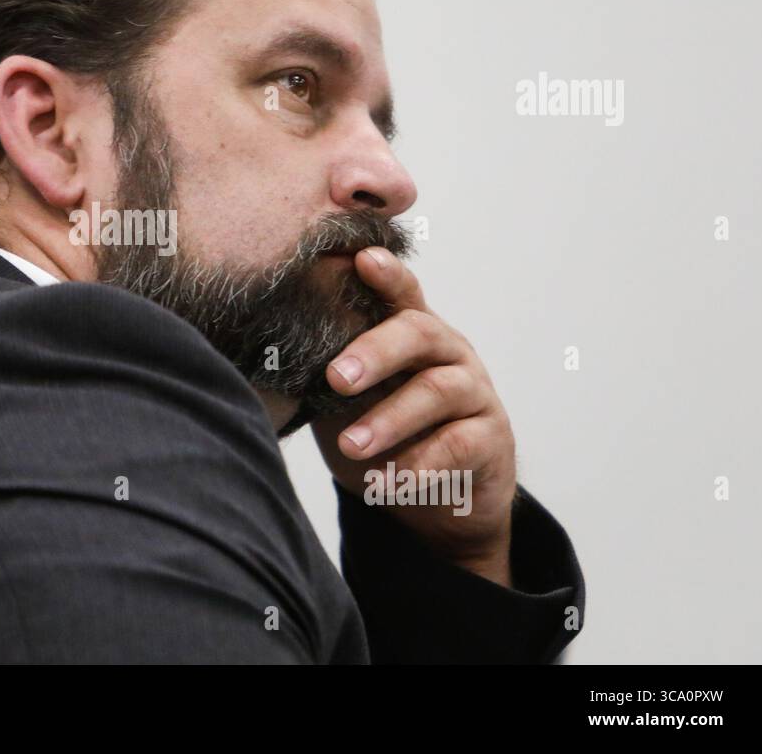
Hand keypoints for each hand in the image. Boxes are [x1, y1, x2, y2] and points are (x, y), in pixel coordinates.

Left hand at [311, 247, 516, 586]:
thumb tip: (271, 353)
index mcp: (411, 332)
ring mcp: (473, 392)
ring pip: (436, 390)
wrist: (433, 501)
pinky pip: (458, 445)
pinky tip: (386, 480)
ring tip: (352, 445)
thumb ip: (328, 372)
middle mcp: (447, 352)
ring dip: (389, 420)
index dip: (386, 274)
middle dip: (375, 352)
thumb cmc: (382, 433)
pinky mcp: (490, 438)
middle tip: (337, 378)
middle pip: (418, 332)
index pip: (400, 293)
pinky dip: (419, 464)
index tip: (362, 259)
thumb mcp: (348, 401)